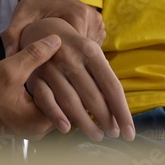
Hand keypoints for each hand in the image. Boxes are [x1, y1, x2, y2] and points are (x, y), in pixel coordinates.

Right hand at [0, 35, 62, 139]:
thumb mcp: (9, 69)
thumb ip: (35, 54)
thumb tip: (56, 40)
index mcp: (40, 121)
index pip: (71, 99)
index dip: (72, 75)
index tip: (74, 56)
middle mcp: (38, 128)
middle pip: (62, 101)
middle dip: (63, 78)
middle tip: (66, 55)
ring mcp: (30, 126)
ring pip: (50, 101)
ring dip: (51, 82)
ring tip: (53, 61)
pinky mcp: (22, 121)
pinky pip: (39, 104)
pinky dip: (41, 89)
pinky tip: (38, 72)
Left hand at [1, 0, 105, 56]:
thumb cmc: (31, 5)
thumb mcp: (19, 19)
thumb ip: (12, 36)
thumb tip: (10, 56)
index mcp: (77, 15)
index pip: (78, 50)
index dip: (63, 63)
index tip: (49, 67)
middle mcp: (92, 17)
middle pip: (86, 53)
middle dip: (70, 62)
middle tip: (52, 64)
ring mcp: (98, 21)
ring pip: (91, 52)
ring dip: (77, 58)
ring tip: (59, 58)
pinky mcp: (98, 24)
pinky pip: (93, 46)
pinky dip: (81, 52)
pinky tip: (66, 52)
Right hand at [20, 17, 134, 141]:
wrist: (40, 29)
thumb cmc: (73, 46)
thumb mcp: (90, 52)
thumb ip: (102, 76)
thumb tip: (118, 109)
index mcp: (90, 51)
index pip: (112, 87)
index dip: (122, 112)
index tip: (129, 132)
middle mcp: (71, 58)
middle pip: (93, 97)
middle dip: (106, 120)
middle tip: (113, 134)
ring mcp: (51, 67)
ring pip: (71, 102)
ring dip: (85, 123)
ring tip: (97, 135)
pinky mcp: (35, 77)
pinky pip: (46, 100)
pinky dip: (57, 116)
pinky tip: (67, 129)